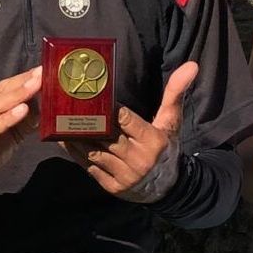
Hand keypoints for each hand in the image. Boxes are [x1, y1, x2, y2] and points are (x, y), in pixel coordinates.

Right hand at [0, 68, 41, 196]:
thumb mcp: (9, 133)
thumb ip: (25, 120)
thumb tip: (45, 107)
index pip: (3, 85)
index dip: (23, 77)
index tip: (43, 69)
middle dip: (22, 82)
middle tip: (42, 74)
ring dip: (16, 96)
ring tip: (34, 87)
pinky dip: (5, 119)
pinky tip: (21, 111)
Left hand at [66, 61, 197, 200]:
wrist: (167, 187)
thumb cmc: (166, 147)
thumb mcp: (172, 120)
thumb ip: (175, 92)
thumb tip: (191, 65)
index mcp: (153, 141)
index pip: (124, 119)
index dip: (110, 108)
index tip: (97, 97)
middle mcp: (139, 159)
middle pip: (106, 135)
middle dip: (88, 121)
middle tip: (69, 105)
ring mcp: (125, 175)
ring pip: (94, 151)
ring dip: (76, 137)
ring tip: (61, 122)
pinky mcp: (112, 187)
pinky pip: (90, 167)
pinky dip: (76, 154)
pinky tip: (66, 141)